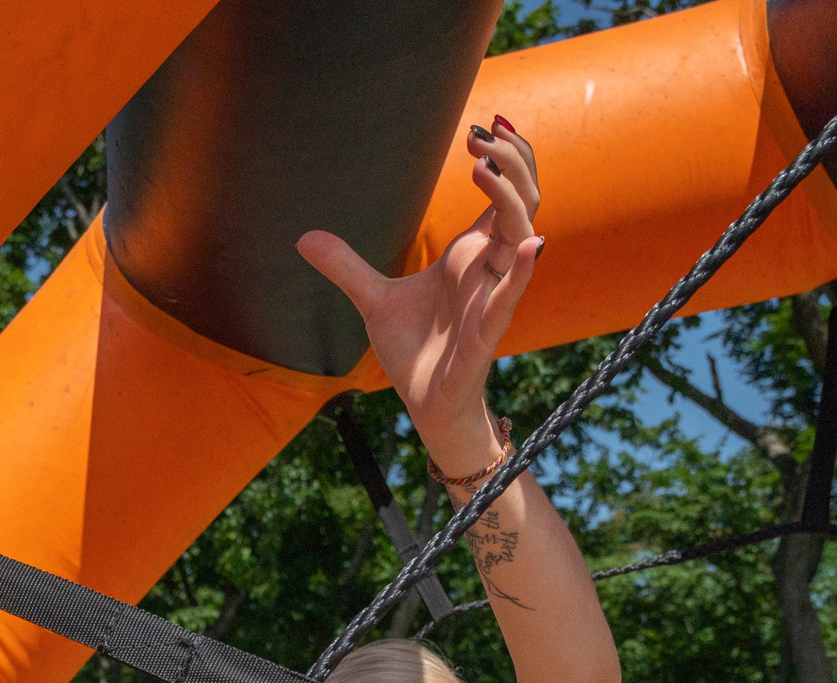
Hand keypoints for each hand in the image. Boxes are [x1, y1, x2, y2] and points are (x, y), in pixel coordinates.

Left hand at [298, 118, 541, 465]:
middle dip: (512, 162)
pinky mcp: (489, 328)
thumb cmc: (414, 351)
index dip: (505, 157)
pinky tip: (532, 242)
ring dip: (511, 198)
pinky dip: (524, 268)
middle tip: (482, 135)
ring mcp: (494, 295)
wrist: (423, 402)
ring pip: (523, 235)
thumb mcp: (373, 299)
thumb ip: (345, 266)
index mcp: (470, 253)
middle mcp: (490, 267)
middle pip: (522, 200)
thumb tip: (303, 238)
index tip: (482, 126)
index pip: (506, 193)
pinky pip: (513, 293)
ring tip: (486, 167)